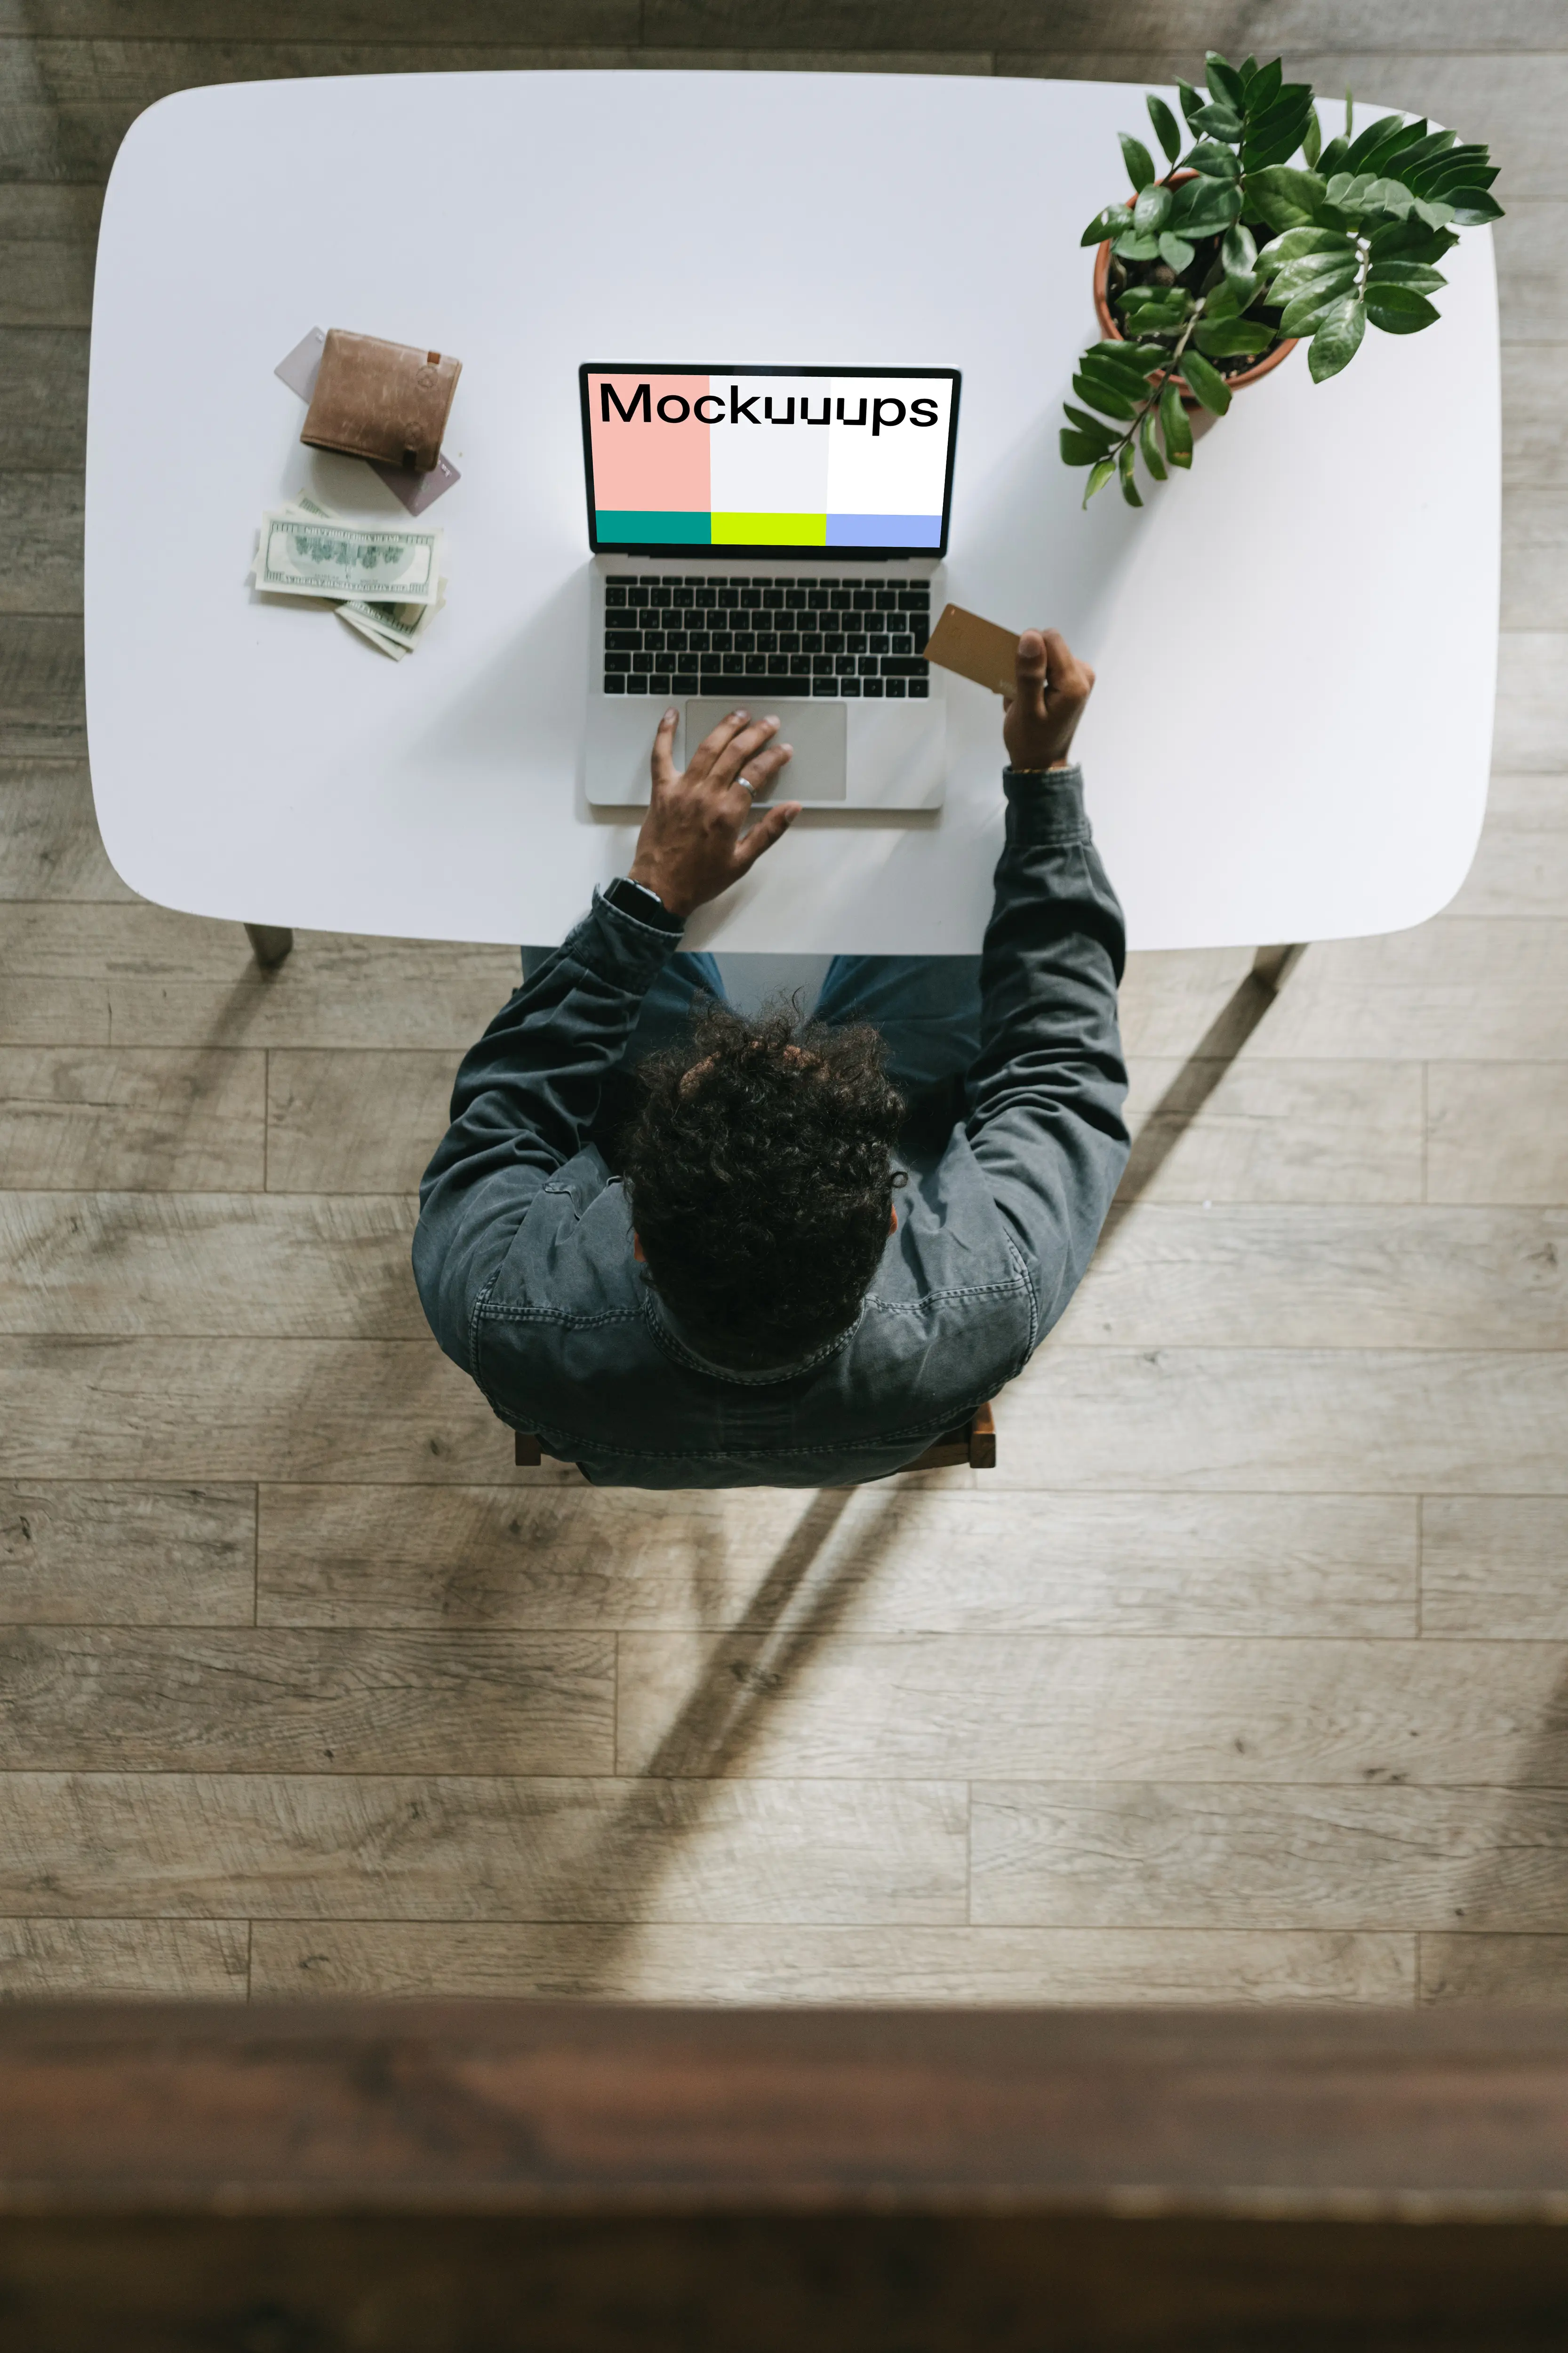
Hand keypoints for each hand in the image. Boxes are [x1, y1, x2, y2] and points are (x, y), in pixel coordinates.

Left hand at [629, 707, 800, 919]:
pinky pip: (660, 755)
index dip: (774, 757)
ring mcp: (682, 790)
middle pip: (735, 753)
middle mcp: (706, 795)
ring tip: (740, 714)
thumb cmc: (701, 879)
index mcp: (728, 813)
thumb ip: (769, 832)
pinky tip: (671, 715)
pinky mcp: (661, 791)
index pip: (757, 773)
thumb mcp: (743, 861)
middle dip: (756, 733)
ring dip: (725, 727)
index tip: (785, 750)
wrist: (660, 889)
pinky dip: (665, 733)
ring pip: (706, 748)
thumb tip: (793, 808)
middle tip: (770, 723)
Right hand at [1003, 628, 1094, 770]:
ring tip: (1024, 698)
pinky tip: (1030, 697)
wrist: (1042, 764)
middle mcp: (1084, 674)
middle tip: (1020, 693)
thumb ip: (1029, 674)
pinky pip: (1050, 665)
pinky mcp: (1075, 681)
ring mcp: (1081, 677)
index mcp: (1074, 681)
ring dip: (1030, 672)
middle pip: (1050, 645)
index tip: (1018, 677)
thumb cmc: (1030, 741)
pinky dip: (1036, 678)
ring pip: (1047, 654)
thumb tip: (1030, 636)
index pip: (1050, 639)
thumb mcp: (1025, 710)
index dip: (1028, 651)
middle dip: (1029, 664)